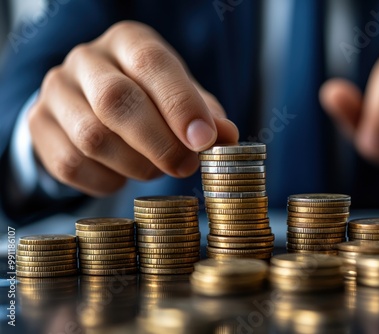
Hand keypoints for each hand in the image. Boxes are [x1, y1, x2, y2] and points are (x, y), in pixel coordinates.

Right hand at [28, 21, 238, 195]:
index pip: (152, 63)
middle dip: (159, 143)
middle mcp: (86, 59)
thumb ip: (204, 113)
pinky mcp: (40, 125)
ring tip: (155, 169)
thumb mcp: (180, 95)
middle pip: (116, 100)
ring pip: (93, 138)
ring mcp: (56, 91)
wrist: (90, 101)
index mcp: (128, 41)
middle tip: (186, 166)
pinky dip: (106, 180)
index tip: (205, 140)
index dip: (181, 104)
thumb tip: (228, 137)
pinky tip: (122, 175)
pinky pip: (71, 164)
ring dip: (135, 165)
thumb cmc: (147, 97)